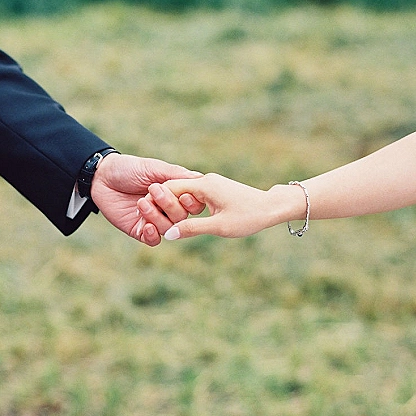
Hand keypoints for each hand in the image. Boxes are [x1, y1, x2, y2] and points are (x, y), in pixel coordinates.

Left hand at [90, 153, 202, 245]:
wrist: (102, 177)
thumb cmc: (130, 168)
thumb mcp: (154, 167)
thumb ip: (176, 174)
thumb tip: (199, 178)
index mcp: (175, 193)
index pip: (194, 204)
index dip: (191, 202)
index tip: (183, 195)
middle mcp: (168, 209)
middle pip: (182, 217)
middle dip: (169, 205)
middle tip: (153, 190)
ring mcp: (155, 220)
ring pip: (169, 229)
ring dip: (157, 217)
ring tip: (142, 202)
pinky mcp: (140, 230)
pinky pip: (154, 240)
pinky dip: (152, 234)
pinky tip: (146, 225)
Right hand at [146, 173, 304, 238]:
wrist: (272, 207)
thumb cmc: (249, 217)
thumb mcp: (219, 227)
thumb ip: (192, 229)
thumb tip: (168, 235)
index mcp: (203, 185)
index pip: (169, 189)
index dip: (155, 201)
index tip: (143, 214)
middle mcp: (205, 181)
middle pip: (174, 190)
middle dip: (162, 205)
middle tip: (149, 219)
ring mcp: (211, 184)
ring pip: (184, 194)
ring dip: (174, 207)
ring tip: (162, 221)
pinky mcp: (216, 190)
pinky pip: (193, 197)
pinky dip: (185, 207)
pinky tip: (181, 219)